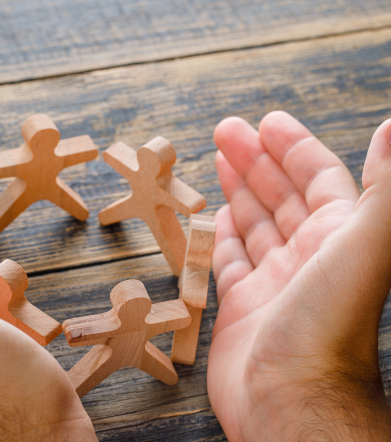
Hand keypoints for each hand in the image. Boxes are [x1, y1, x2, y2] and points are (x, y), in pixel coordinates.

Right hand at [208, 111, 390, 439]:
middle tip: (226, 130)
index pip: (318, 178)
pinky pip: (229, 262)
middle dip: (255, 160)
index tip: (268, 122)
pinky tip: (215, 216)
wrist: (290, 397)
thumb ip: (384, 188)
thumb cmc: (328, 322)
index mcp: (338, 237)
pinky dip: (222, 236)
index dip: (295, 147)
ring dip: (237, 191)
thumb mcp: (363, 243)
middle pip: (280, 195)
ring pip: (254, 224)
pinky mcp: (240, 307)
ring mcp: (273, 282)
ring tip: (217, 161)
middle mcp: (308, 257)